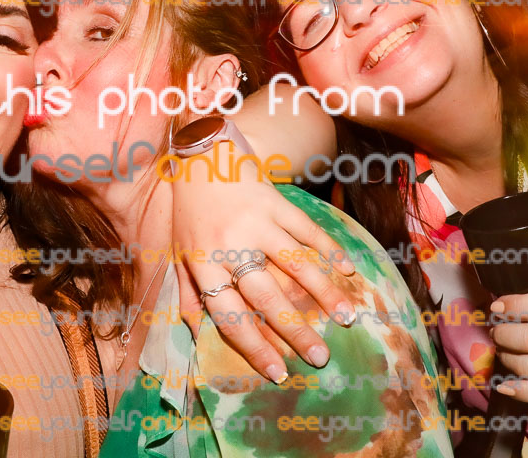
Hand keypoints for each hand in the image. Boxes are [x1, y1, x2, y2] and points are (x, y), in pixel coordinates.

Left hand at [172, 144, 355, 383]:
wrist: (198, 154)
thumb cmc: (189, 213)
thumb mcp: (179, 255)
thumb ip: (188, 296)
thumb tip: (199, 339)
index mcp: (202, 265)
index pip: (230, 316)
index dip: (254, 348)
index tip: (278, 373)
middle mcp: (229, 246)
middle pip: (267, 297)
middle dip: (296, 332)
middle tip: (321, 358)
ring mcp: (255, 222)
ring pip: (296, 264)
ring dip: (325, 293)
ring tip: (348, 319)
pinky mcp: (275, 201)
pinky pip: (307, 229)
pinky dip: (330, 249)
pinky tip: (349, 270)